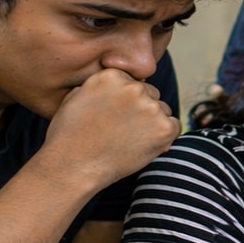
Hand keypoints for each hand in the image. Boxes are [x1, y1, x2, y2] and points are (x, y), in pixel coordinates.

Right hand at [42, 69, 179, 189]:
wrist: (73, 167)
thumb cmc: (69, 135)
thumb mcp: (76, 96)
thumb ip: (99, 84)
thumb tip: (119, 82)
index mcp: (112, 75)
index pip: (132, 82)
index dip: (124, 100)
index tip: (113, 115)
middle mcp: (134, 87)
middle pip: (150, 93)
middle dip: (140, 109)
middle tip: (121, 130)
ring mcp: (151, 107)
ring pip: (162, 109)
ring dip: (152, 122)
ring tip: (128, 140)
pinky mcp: (164, 127)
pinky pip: (174, 126)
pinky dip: (164, 137)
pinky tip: (143, 145)